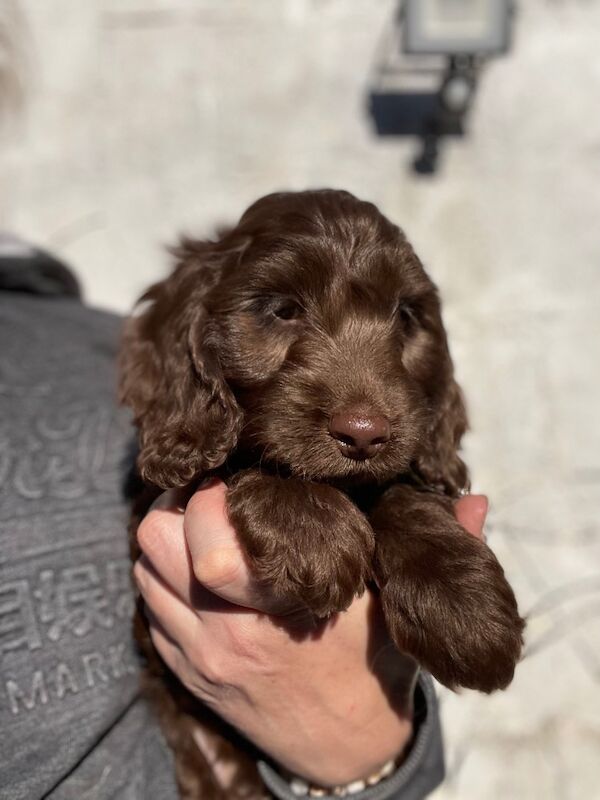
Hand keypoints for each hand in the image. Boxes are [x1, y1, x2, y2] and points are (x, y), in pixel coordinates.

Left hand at [133, 481, 486, 786]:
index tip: (237, 482)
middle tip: (213, 500)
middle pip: (157, 542)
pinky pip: (149, 612)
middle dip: (178, 508)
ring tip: (201, 531)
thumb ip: (444, 551)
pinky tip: (197, 574)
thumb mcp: (408, 608)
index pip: (210, 537)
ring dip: (166, 543)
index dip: (211, 496)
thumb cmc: (375, 665)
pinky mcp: (189, 673)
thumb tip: (478, 501)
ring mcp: (201, 655)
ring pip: (146, 572)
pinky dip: (163, 583)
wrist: (347, 748)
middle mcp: (227, 631)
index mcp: (282, 606)